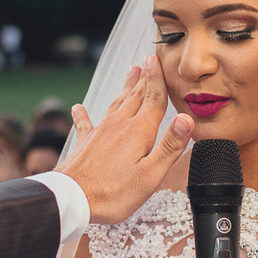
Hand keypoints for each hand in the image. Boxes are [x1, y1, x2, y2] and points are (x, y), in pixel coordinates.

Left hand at [58, 56, 191, 223]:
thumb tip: (186, 120)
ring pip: (116, 103)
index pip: (153, 99)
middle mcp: (118, 125)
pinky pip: (85, 123)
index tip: (157, 60)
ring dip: (125, 88)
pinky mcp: (85, 143)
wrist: (71, 198)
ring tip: (131, 73)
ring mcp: (100, 132)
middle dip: (144, 78)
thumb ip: (170, 146)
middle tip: (148, 60)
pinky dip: (82, 114)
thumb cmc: (112, 192)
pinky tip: (78, 108)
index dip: (158, 79)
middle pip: (136, 96)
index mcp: (138, 131)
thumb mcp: (150, 174)